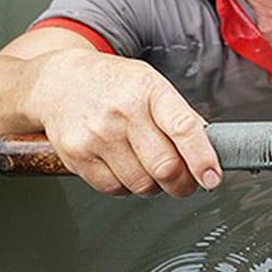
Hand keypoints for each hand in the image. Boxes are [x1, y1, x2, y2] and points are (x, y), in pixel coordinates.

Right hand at [27, 49, 221, 197]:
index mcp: (149, 91)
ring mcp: (97, 135)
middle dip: (183, 183)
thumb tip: (210, 148)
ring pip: (142, 184)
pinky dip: (126, 188)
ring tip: (149, 169)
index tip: (213, 178)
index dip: (202, 159)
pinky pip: (114, 190)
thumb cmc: (113, 84)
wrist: (59, 82)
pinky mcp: (77, 156)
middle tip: (187, 182)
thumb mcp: (152, 84)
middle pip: (165, 167)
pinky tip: (124, 168)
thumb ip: (180, 116)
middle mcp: (122, 112)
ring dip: (154, 186)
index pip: (183, 128)